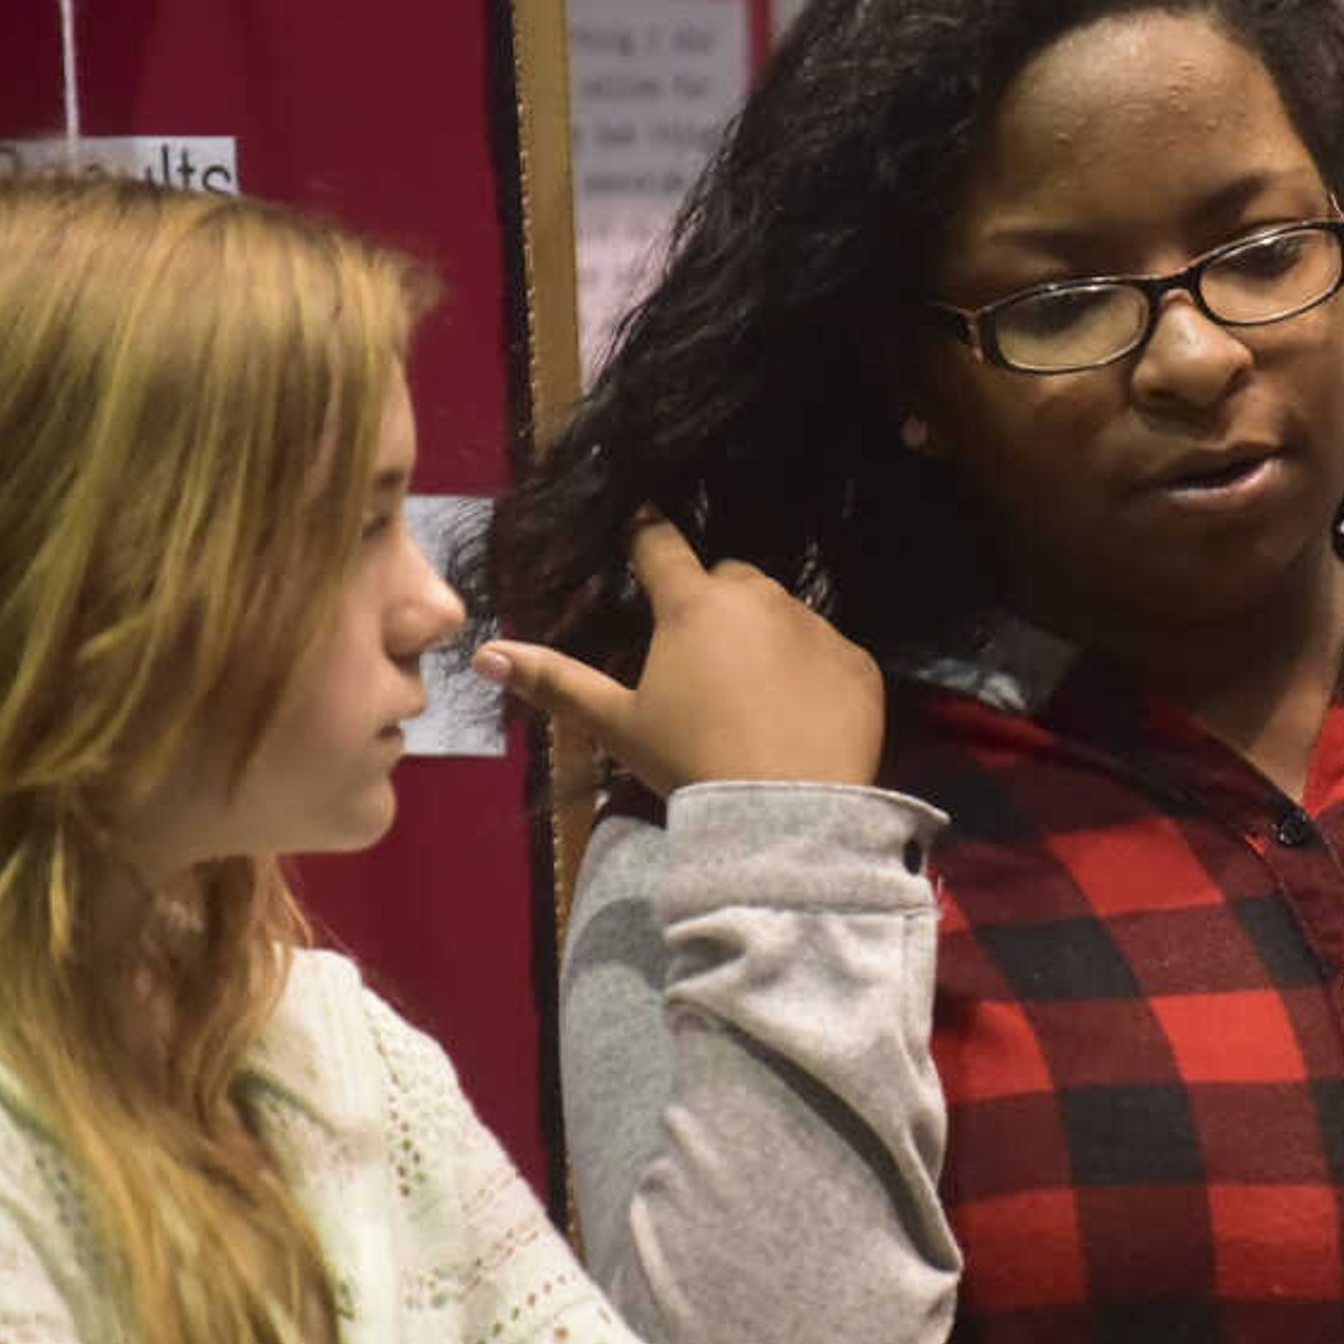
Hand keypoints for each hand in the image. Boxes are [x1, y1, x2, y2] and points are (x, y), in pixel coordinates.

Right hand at [475, 514, 884, 794]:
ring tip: (750, 691)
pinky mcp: (858, 664)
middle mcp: (758, 598)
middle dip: (712, 600)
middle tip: (698, 654)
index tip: (640, 530)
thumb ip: (555, 681)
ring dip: (763, 634)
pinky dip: (811, 672)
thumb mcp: (617, 725)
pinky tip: (797, 714)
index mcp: (693, 604)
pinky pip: (828, 652)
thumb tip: (485, 653)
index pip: (660, 544)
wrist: (787, 813)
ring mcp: (815, 627)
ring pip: (782, 611)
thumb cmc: (691, 762)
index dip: (645, 536)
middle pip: (728, 578)